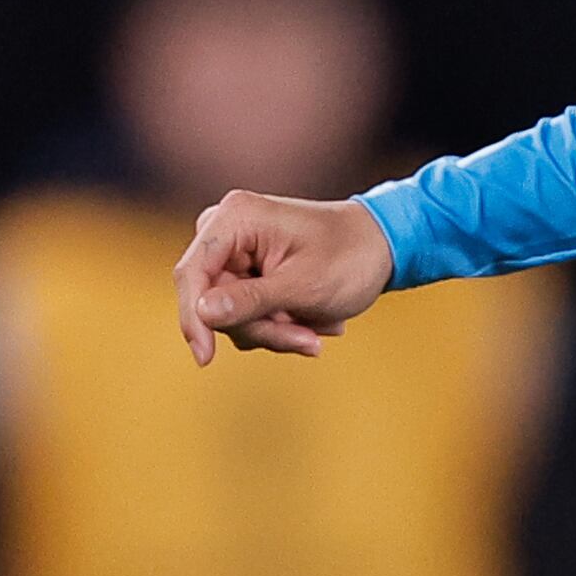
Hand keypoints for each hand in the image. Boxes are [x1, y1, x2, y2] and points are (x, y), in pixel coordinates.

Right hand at [173, 190, 390, 362]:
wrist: (383, 248)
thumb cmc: (351, 259)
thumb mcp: (303, 287)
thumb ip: (250, 301)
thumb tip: (202, 313)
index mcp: (235, 218)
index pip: (192, 273)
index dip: (193, 318)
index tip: (205, 358)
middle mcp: (226, 229)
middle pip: (212, 299)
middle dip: (260, 326)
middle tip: (308, 341)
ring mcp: (235, 251)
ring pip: (229, 314)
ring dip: (274, 330)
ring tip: (320, 328)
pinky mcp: (246, 272)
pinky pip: (245, 313)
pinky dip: (279, 324)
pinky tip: (315, 320)